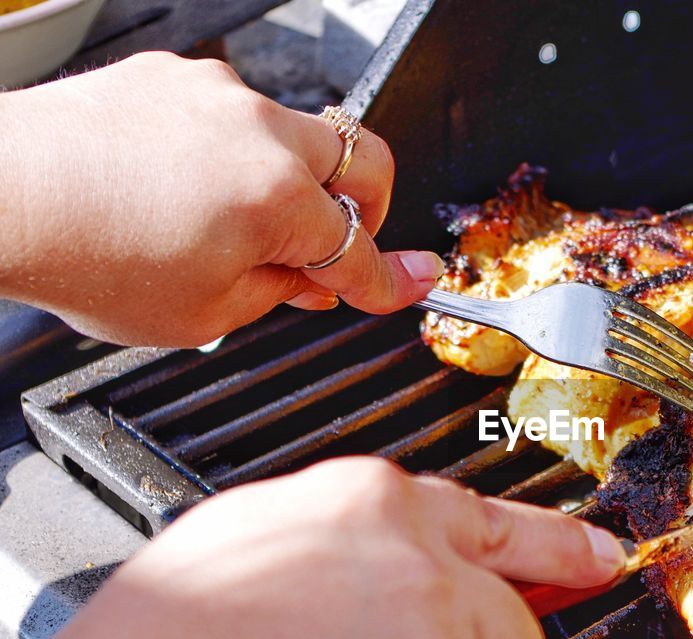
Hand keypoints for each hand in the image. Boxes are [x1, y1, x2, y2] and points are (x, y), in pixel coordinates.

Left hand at [0, 52, 442, 346]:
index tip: (415, 282)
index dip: (391, 279)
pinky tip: (190, 189)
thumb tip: (325, 282)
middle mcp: (260, 132)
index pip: (360, 249)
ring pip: (299, 136)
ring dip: (292, 180)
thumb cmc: (84, 254)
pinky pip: (236, 116)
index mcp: (277, 197)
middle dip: (367, 208)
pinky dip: (234, 154)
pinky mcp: (176, 75)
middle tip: (337, 245)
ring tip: (235, 226)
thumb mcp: (203, 314)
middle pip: (364, 162)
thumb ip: (281, 292)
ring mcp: (217, 95)